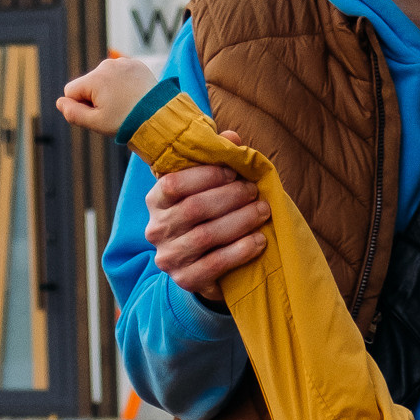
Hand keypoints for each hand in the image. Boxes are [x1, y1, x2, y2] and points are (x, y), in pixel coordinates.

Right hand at [57, 52, 161, 137]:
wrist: (159, 116)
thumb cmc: (126, 122)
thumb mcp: (96, 123)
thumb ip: (73, 113)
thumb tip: (59, 102)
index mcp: (94, 79)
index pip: (70, 91)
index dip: (80, 106)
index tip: (98, 114)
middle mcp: (106, 65)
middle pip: (87, 83)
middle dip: (95, 97)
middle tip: (114, 111)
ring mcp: (122, 62)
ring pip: (104, 78)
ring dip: (108, 90)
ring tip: (124, 104)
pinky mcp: (135, 64)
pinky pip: (120, 73)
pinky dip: (122, 84)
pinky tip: (132, 95)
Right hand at [143, 161, 270, 298]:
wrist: (198, 264)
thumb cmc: (204, 215)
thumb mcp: (205, 185)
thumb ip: (216, 160)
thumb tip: (232, 139)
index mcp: (156, 201)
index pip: (174, 184)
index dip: (207, 175)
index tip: (234, 172)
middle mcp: (156, 229)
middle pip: (194, 209)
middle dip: (230, 197)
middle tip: (254, 191)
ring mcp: (169, 257)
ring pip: (207, 236)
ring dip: (240, 221)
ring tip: (262, 211)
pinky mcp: (185, 279)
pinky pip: (215, 264)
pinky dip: (241, 251)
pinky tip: (259, 240)